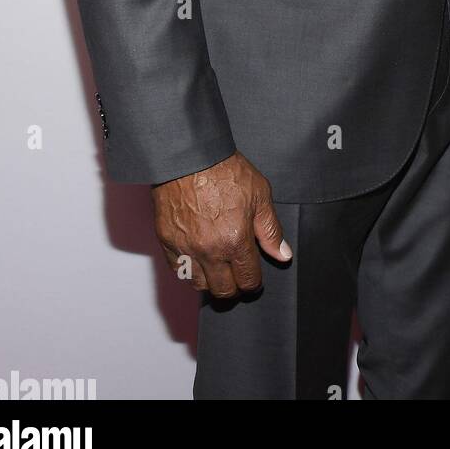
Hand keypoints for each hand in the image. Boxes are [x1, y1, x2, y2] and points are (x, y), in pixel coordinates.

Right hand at [151, 151, 291, 297]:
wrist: (190, 157)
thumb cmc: (225, 171)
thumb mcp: (260, 196)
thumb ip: (270, 230)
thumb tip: (282, 255)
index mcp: (235, 241)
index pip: (247, 280)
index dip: (254, 283)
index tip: (254, 278)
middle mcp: (209, 251)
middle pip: (223, 291)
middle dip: (235, 287)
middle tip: (238, 276)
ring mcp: (186, 249)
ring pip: (199, 286)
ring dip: (211, 282)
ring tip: (218, 268)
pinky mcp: (167, 242)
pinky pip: (178, 270)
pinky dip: (189, 270)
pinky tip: (199, 258)